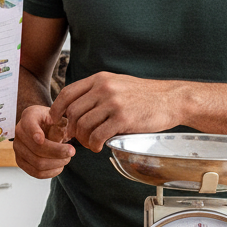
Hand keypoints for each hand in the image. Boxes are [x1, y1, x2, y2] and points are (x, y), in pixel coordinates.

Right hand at [13, 104, 74, 178]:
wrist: (42, 127)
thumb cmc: (51, 121)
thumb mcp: (57, 116)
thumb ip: (60, 123)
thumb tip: (62, 134)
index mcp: (29, 116)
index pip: (29, 125)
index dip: (34, 132)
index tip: (41, 139)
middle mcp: (19, 132)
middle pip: (37, 148)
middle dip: (58, 152)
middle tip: (71, 152)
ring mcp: (17, 148)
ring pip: (37, 163)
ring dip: (56, 163)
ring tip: (66, 159)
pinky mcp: (20, 161)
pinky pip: (36, 173)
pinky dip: (51, 172)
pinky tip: (59, 166)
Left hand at [49, 72, 185, 151]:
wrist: (171, 99)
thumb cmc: (143, 95)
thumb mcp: (116, 84)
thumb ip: (96, 92)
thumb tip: (74, 108)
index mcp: (99, 79)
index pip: (68, 93)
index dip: (56, 109)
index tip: (54, 120)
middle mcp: (104, 89)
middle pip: (72, 112)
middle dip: (70, 128)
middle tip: (75, 137)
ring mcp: (113, 103)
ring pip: (83, 125)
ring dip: (82, 138)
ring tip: (89, 143)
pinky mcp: (123, 119)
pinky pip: (98, 135)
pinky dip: (93, 144)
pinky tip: (98, 146)